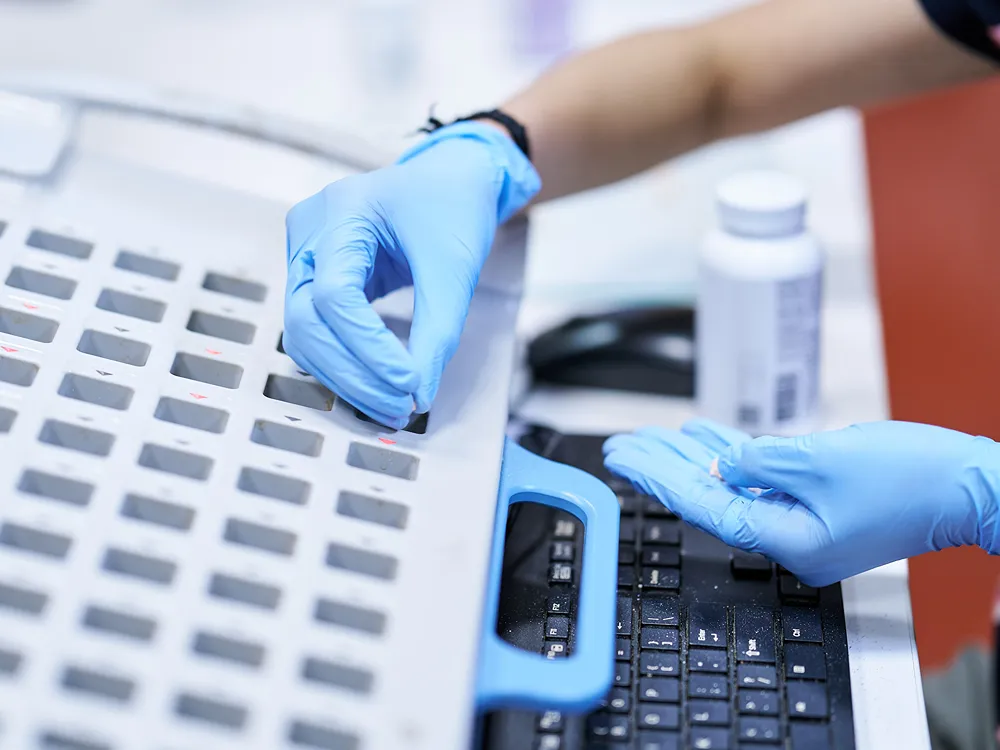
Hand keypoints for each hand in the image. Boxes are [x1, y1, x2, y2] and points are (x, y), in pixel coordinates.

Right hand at [283, 122, 539, 427]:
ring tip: (394, 408)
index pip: (334, 293)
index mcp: (342, 210)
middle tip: (400, 409)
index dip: (368, 347)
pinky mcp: (314, 279)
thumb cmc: (454, 206)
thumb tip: (419, 396)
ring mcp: (305, 255)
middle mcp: (310, 231)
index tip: (408, 383)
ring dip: (347, 378)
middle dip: (354, 374)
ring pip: (304, 335)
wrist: (451, 180)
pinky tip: (377, 388)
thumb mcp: (454, 267)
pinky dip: (345, 364)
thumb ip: (437, 332)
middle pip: (306, 321)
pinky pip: (316, 332)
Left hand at [603, 419, 999, 585]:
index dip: (655, 477)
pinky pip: (764, 479)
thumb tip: (724, 465)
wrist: (973, 485)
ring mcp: (804, 522)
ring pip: (733, 485)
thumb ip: (760, 461)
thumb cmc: (910, 478)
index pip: (701, 504)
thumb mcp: (821, 459)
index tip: (621, 456)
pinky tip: (707, 436)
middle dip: (662, 468)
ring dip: (694, 458)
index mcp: (785, 540)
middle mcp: (788, 539)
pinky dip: (737, 456)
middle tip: (622, 445)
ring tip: (654, 437)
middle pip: (709, 497)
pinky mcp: (819, 504)